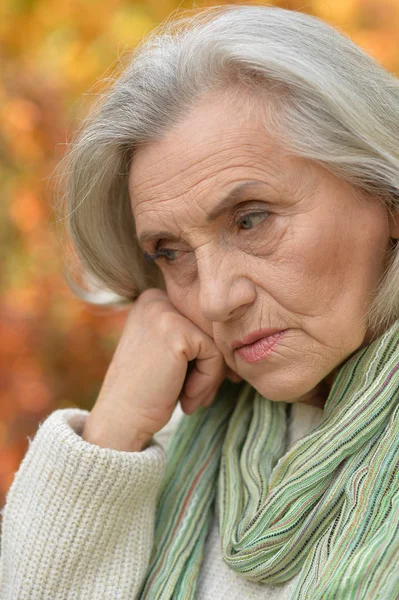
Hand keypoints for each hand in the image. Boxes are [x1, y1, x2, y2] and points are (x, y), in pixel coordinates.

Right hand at [82, 288, 241, 450]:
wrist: (120, 420)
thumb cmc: (147, 392)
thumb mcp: (167, 353)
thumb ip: (193, 336)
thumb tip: (235, 332)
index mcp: (153, 300)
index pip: (200, 320)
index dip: (206, 355)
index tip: (197, 384)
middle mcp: (156, 299)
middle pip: (210, 328)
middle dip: (212, 365)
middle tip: (198, 397)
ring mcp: (164, 312)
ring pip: (216, 340)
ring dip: (211, 376)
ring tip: (191, 400)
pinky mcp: (176, 332)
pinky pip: (215, 354)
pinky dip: (208, 381)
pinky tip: (186, 398)